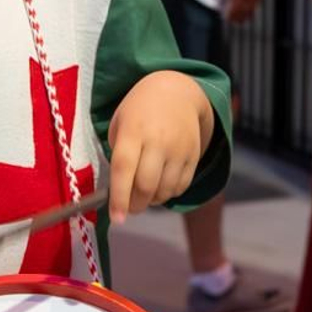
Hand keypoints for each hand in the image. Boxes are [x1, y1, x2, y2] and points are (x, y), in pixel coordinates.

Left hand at [106, 71, 211, 222]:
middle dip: (135, 204)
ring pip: (165, 191)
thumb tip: (119, 191)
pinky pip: (181, 187)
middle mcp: (158, 140)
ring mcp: (179, 149)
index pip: (124, 169)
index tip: (117, 218)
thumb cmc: (139, 110)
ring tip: (144, 192)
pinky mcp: (194, 155)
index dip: (119, 198)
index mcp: (133, 130)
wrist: (177, 92)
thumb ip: (119, 155)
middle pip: (146, 186)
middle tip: (129, 207)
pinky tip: (160, 184)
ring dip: (152, 200)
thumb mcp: (120, 124)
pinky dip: (168, 194)